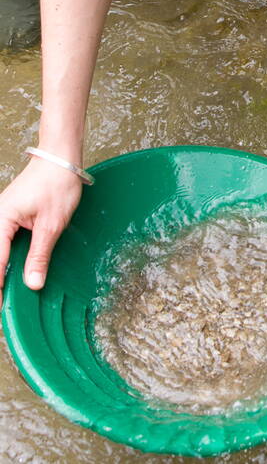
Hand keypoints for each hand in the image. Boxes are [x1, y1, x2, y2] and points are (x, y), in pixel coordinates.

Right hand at [0, 158, 82, 304]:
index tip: (0, 307)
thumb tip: (33, 284)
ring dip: (0, 270)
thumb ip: (39, 256)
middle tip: (1, 305)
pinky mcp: (6, 218)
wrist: (60, 161)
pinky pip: (0, 243)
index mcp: (0, 220)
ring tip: (3, 293)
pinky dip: (3, 259)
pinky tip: (8, 273)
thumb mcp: (52, 226)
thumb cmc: (57, 186)